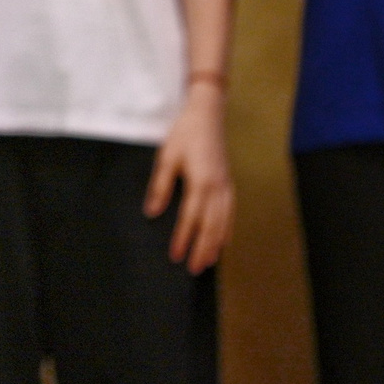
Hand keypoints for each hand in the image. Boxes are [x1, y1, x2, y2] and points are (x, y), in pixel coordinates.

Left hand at [147, 81, 233, 273]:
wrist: (208, 113)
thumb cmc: (185, 133)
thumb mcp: (166, 156)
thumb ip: (160, 186)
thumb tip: (152, 212)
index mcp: (200, 182)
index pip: (191, 218)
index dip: (184, 239)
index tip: (176, 256)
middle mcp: (217, 187)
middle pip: (211, 226)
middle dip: (203, 249)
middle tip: (194, 269)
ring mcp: (226, 185)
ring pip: (224, 221)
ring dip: (216, 243)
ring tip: (208, 262)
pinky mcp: (229, 182)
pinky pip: (231, 211)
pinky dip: (228, 229)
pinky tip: (224, 240)